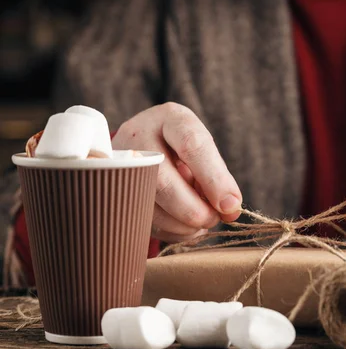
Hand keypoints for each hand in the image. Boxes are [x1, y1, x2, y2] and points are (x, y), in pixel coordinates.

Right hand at [112, 102, 242, 241]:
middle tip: (213, 220)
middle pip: (163, 181)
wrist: (143, 144)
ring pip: (148, 206)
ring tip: (200, 222)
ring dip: (181, 224)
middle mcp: (138, 136)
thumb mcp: (202, 150)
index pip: (191, 145)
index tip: (230, 205)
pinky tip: (183, 225)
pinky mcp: (112, 190)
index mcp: (170, 118)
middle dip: (193, 209)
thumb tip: (231, 210)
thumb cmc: (182, 148)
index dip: (214, 179)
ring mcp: (119, 164)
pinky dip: (169, 230)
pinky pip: (141, 220)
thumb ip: (218, 176)